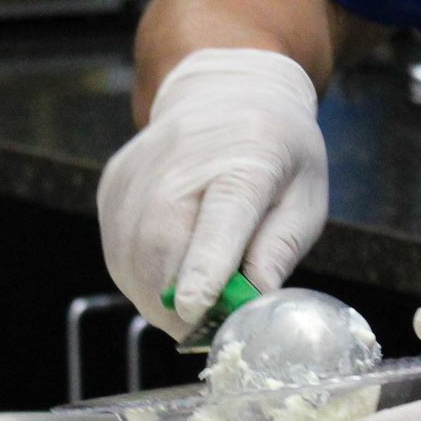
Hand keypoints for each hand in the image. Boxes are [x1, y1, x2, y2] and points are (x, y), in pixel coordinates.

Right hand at [98, 48, 327, 334]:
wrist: (226, 90)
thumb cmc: (277, 150)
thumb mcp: (305, 197)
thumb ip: (280, 249)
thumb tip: (253, 301)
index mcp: (248, 158)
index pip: (220, 218)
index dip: (204, 267)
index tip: (193, 308)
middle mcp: (184, 158)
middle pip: (162, 242)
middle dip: (175, 303)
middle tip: (199, 330)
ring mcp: (141, 168)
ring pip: (131, 252)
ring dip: (153, 296)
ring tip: (184, 308)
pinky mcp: (115, 182)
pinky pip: (117, 246)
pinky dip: (137, 276)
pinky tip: (165, 276)